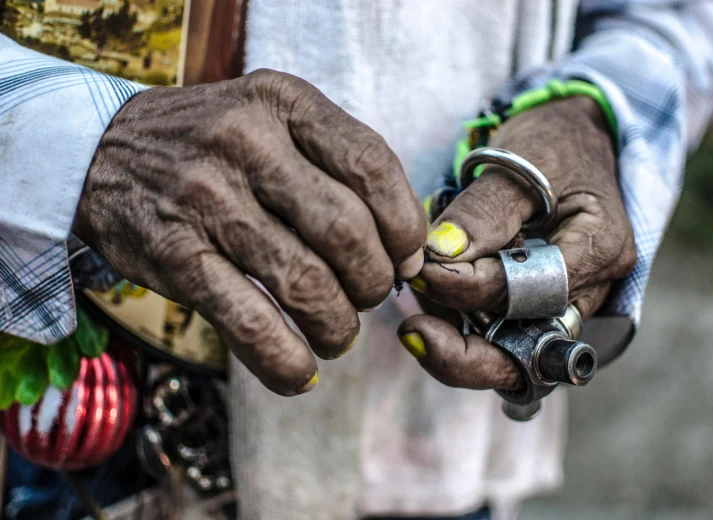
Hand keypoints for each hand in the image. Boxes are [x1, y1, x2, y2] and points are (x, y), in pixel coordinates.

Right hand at [73, 70, 426, 395]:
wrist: (99, 149)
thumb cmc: (213, 142)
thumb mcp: (275, 120)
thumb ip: (339, 167)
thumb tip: (409, 252)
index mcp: (284, 101)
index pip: (372, 165)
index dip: (404, 225)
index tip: (408, 257)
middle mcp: (246, 142)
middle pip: (346, 232)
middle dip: (374, 282)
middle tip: (369, 296)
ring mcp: (204, 198)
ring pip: (304, 282)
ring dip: (337, 327)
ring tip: (338, 334)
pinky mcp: (172, 254)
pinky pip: (247, 321)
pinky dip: (284, 360)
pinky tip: (300, 371)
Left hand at [398, 96, 635, 390]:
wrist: (569, 140)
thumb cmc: (552, 142)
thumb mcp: (522, 161)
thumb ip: (483, 211)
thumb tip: (440, 254)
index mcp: (601, 248)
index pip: (533, 292)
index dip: (472, 289)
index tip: (424, 266)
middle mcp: (590, 289)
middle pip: (531, 353)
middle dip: (464, 353)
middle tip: (412, 331)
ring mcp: (564, 303)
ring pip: (509, 354)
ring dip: (455, 339)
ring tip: (417, 305)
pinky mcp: (536, 306)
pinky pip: (498, 337)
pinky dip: (459, 327)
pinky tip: (429, 303)